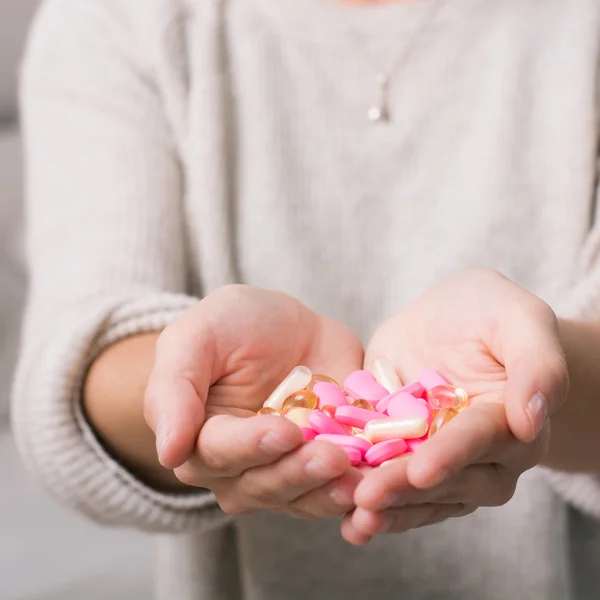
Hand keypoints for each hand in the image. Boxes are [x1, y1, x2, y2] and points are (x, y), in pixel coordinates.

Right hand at [144, 285, 363, 518]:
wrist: (284, 325)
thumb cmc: (231, 326)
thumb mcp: (194, 337)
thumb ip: (173, 389)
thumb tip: (167, 452)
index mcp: (203, 439)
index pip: (220, 454)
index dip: (251, 446)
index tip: (282, 431)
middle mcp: (243, 467)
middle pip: (264, 485)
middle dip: (297, 473)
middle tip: (330, 457)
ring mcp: (288, 469)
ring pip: (304, 495)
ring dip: (330, 491)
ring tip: (359, 479)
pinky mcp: (328, 463)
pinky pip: (340, 487)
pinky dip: (360, 491)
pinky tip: (379, 488)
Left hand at [342, 269, 568, 543]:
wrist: (448, 319)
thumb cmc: (488, 310)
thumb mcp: (518, 317)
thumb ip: (536, 363)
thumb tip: (531, 420)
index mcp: (511, 419)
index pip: (481, 438)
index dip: (453, 454)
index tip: (423, 470)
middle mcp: (484, 454)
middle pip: (448, 476)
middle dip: (407, 487)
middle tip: (368, 496)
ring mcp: (444, 460)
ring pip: (422, 495)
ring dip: (389, 509)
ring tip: (356, 516)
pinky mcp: (410, 458)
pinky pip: (398, 490)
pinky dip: (375, 507)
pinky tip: (351, 523)